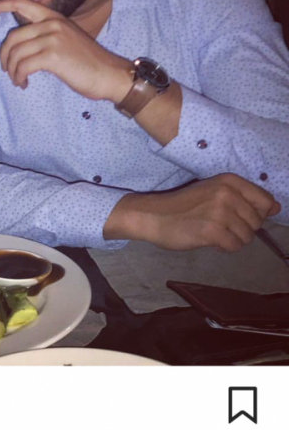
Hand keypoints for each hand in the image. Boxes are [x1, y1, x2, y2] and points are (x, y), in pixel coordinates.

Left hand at [0, 0, 127, 99]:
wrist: (108, 74)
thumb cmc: (87, 62)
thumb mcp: (66, 39)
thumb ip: (46, 36)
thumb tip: (23, 45)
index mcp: (54, 17)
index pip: (22, 3)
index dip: (1, 5)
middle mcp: (52, 23)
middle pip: (12, 36)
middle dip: (4, 56)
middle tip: (7, 69)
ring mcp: (52, 39)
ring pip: (16, 53)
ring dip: (12, 71)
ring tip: (18, 80)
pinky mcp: (53, 56)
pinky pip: (23, 66)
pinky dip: (19, 77)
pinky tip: (24, 84)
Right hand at [104, 173, 280, 251]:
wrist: (153, 216)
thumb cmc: (184, 206)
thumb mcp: (215, 192)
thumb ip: (245, 198)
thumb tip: (276, 208)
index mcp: (230, 181)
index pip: (265, 201)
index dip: (257, 215)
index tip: (239, 218)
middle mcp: (228, 193)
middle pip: (257, 222)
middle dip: (243, 229)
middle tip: (221, 226)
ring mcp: (220, 212)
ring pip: (247, 236)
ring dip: (234, 240)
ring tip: (215, 233)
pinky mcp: (212, 231)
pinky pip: (234, 247)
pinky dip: (225, 248)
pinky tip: (210, 241)